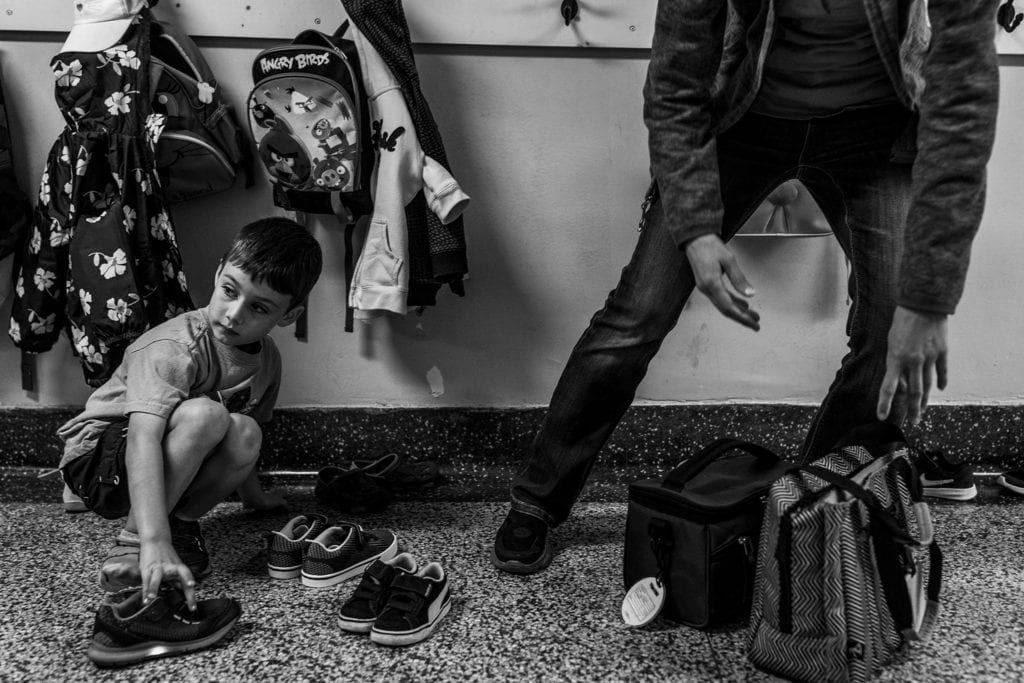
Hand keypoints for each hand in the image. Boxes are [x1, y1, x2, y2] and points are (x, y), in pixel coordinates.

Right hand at [139, 539, 195, 610]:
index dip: (192, 590)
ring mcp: (159, 568)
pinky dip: (145, 590)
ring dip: (153, 588)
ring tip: (151, 599)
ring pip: (156, 577)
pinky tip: (144, 600)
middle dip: (186, 585)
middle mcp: (171, 568)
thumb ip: (178, 580)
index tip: (193, 604)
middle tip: (189, 595)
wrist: (156, 540)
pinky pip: (145, 581)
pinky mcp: (147, 568)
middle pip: (181, 575)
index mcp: (179, 568)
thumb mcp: (175, 567)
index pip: (188, 579)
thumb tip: (184, 591)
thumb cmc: (166, 556)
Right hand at [684, 233, 759, 329]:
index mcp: (712, 284)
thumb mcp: (729, 260)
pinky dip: (731, 302)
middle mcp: (706, 289)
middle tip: (756, 324)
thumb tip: (750, 294)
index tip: (754, 323)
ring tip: (752, 315)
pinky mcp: (706, 284)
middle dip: (742, 318)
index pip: (729, 307)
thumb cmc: (711, 246)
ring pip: (723, 305)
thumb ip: (739, 279)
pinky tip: (741, 304)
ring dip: (738, 311)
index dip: (743, 317)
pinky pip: (720, 298)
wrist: (695, 239)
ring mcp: (705, 288)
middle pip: (726, 310)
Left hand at [876, 306, 947, 425]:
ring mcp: (929, 357)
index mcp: (896, 358)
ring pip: (927, 385)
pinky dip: (940, 381)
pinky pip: (941, 370)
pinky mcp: (941, 351)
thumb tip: (903, 382)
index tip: (882, 417)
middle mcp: (913, 361)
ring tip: (923, 412)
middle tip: (913, 423)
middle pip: (913, 392)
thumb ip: (896, 361)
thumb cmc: (902, 321)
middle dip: (912, 410)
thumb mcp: (892, 341)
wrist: (923, 304)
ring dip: (925, 401)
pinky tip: (940, 389)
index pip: (889, 387)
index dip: (885, 403)